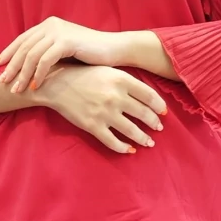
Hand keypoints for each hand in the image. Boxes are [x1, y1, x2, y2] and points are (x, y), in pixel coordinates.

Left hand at [0, 17, 123, 93]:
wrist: (115, 50)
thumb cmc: (90, 55)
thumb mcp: (64, 52)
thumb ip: (47, 55)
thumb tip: (28, 69)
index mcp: (48, 26)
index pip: (21, 40)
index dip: (7, 53)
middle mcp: (50, 26)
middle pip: (23, 47)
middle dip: (11, 66)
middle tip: (1, 82)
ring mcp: (58, 32)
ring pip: (31, 55)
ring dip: (22, 74)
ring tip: (16, 89)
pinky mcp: (66, 41)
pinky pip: (45, 60)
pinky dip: (38, 74)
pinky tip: (35, 86)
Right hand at [37, 65, 166, 153]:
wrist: (56, 83)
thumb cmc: (83, 75)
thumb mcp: (107, 70)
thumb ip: (126, 82)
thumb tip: (146, 96)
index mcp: (121, 80)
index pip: (149, 95)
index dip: (159, 106)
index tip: (163, 112)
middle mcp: (116, 97)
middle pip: (143, 114)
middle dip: (154, 123)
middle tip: (159, 128)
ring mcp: (105, 113)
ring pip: (131, 130)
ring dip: (143, 138)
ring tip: (149, 142)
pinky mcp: (93, 126)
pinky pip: (113, 142)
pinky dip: (124, 148)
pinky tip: (130, 150)